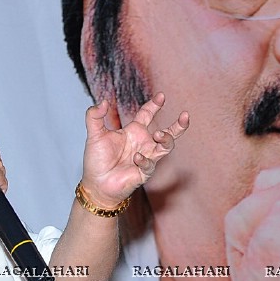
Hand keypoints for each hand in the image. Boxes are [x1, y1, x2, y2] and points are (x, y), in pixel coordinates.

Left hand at [80, 93, 188, 207]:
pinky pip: (150, 164)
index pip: (147, 114)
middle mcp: (143, 143)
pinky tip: (136, 157)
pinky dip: (144, 160)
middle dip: (178, 125)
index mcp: (133, 132)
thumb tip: (103, 101)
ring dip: (166, 139)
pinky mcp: (144, 172)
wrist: (96, 185)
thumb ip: (94, 116)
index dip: (154, 105)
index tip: (161, 96)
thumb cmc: (96, 160)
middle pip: (167, 132)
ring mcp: (146, 158)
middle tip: (185, 115)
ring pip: (166, 147)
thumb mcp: (94, 134)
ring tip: (159, 134)